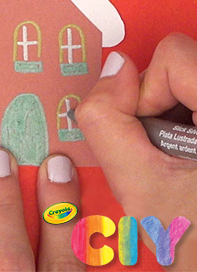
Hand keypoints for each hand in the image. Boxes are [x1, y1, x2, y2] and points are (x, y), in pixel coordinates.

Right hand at [75, 33, 196, 269]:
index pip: (173, 56)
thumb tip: (110, 68)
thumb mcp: (137, 185)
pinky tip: (190, 158)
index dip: (146, 95)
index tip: (150, 136)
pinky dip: (185, 121)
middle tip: (165, 153)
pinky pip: (194, 98)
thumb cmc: (194, 239)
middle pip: (181, 65)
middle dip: (156, 106)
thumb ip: (106, 120)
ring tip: (180, 160)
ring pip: (189, 80)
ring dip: (171, 115)